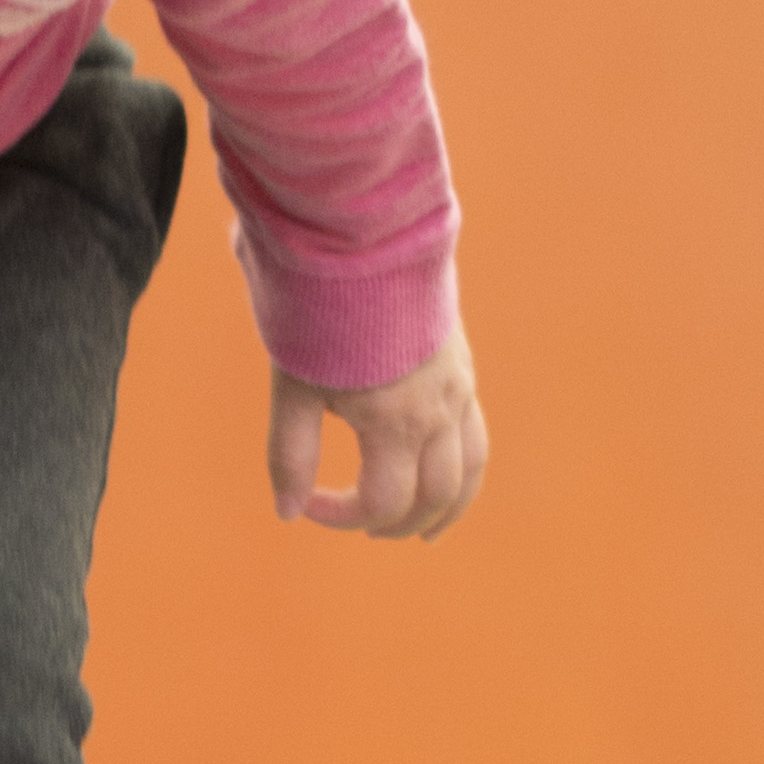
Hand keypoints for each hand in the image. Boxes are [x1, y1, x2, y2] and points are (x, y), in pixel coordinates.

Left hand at [269, 325, 486, 541]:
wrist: (359, 232)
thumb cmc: (317, 307)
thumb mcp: (293, 385)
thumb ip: (292, 453)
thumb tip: (289, 513)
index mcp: (394, 420)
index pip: (383, 501)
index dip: (341, 517)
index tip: (307, 504)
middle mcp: (437, 410)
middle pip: (435, 496)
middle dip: (399, 524)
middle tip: (367, 530)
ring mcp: (457, 387)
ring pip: (469, 469)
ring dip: (445, 508)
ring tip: (424, 531)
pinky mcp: (462, 366)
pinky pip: (475, 433)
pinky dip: (462, 469)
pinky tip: (440, 471)